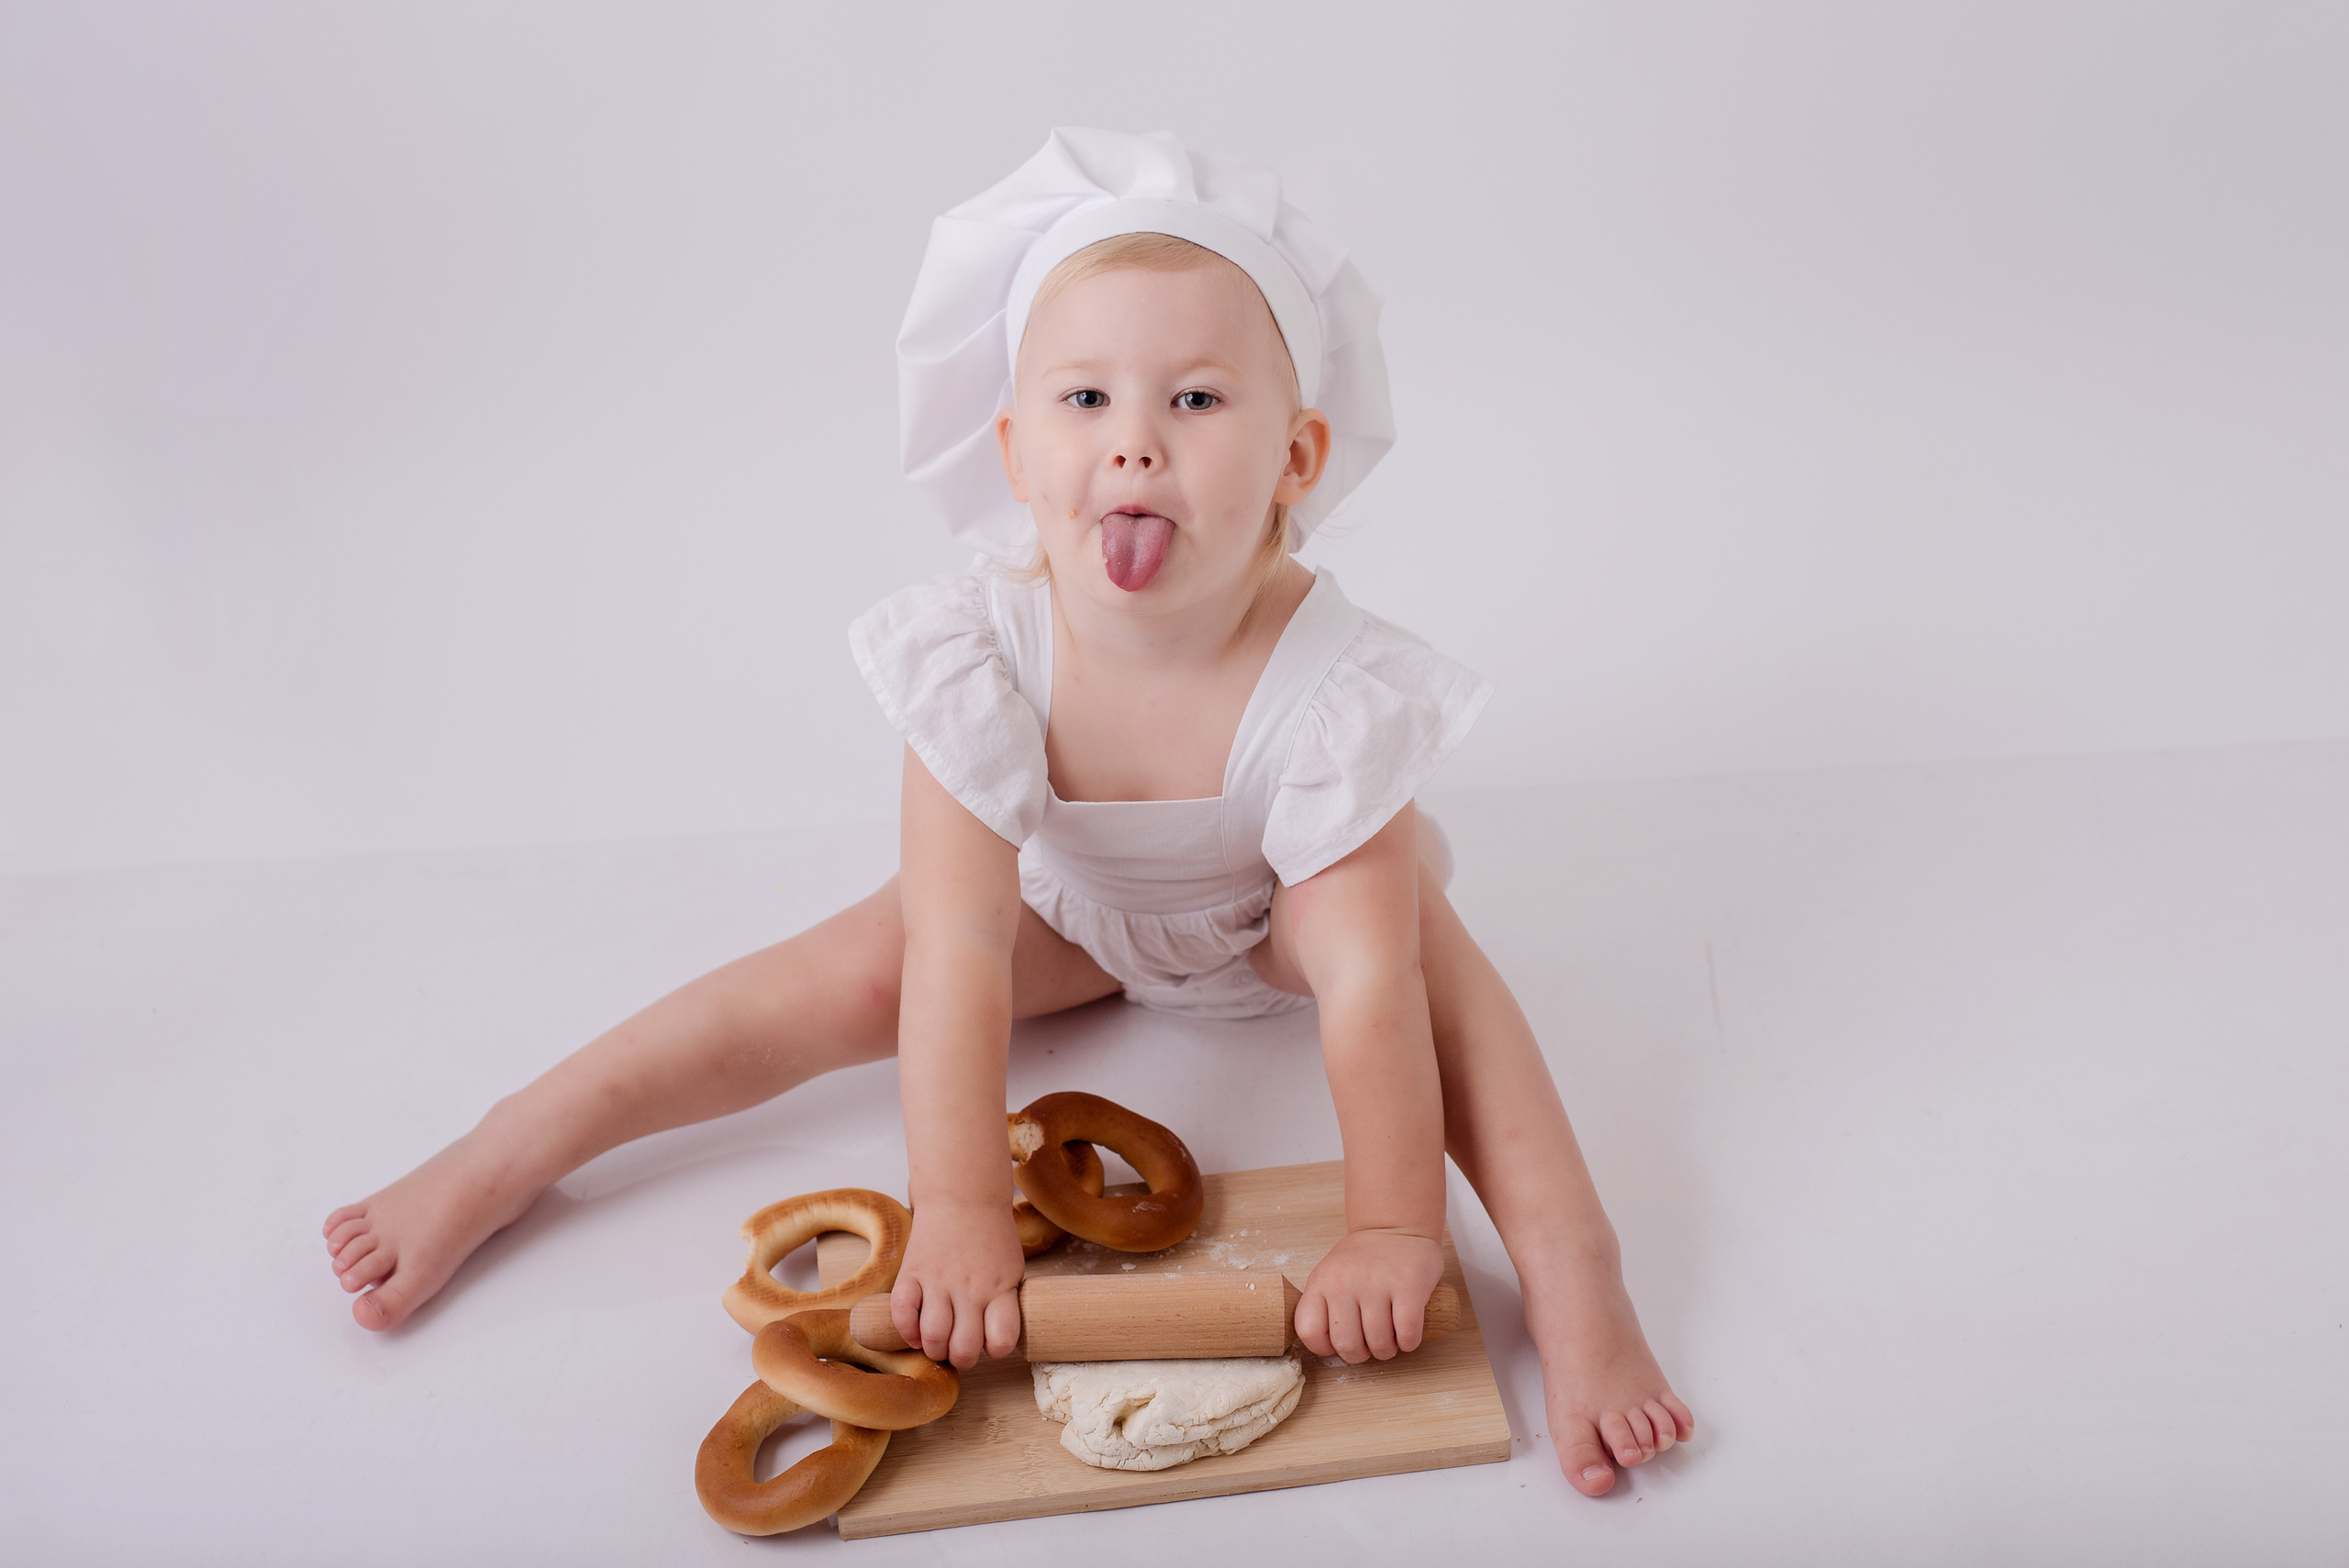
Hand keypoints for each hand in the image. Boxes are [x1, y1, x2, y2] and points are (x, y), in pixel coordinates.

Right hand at [889, 1201, 1024, 1368]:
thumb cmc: (990, 1236)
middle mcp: (970, 1288)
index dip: (995, 1349)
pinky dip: (906, 1330)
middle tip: (957, 1348)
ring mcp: (939, 1281)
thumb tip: (989, 1342)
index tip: (988, 1341)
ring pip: (933, 1336)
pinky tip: (914, 1329)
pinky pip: (902, 1313)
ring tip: (936, 1341)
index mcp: (1000, 1288)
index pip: (1002, 1339)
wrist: (963, 1196)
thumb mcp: (1011, 1269)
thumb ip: (1003, 1303)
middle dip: (960, 1358)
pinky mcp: (911, 1273)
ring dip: (933, 1348)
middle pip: (964, 1349)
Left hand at [1294, 1228, 1444, 1363]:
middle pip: (1347, 1346)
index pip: (1308, 1331)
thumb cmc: (1363, 1259)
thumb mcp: (1330, 1274)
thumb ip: (1323, 1305)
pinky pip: (1407, 1335)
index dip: (1325, 1347)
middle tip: (1370, 1343)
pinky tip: (1407, 1332)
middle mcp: (1345, 1283)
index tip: (1339, 1341)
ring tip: (1390, 1335)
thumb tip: (1328, 1347)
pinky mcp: (1409, 1287)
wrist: (1396, 1226)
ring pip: (1379, 1345)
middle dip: (1362, 1354)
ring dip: (1387, 1350)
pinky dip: (1408, 1342)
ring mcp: (1377, 1284)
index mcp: (1321, 1282)